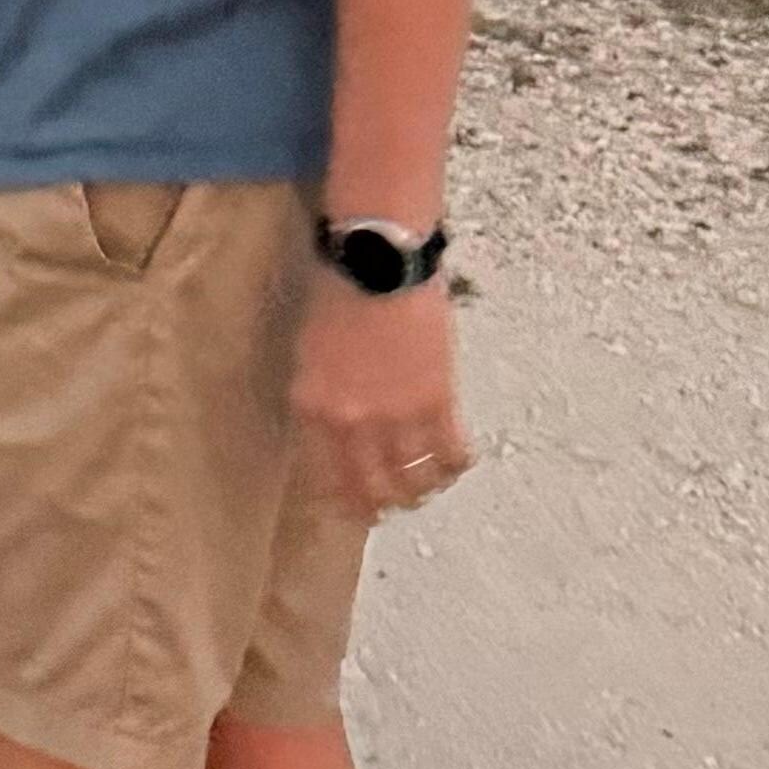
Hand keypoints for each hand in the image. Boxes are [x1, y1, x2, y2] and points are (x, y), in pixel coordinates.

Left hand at [293, 275, 470, 518]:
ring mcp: (397, 415)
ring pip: (415, 481)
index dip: (344, 503)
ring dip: (422, 491)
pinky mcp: (438, 400)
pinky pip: (450, 452)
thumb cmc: (339, 292)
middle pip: (373, 490)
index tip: (354, 509)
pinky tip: (457, 461)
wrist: (377, 259)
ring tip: (426, 487)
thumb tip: (337, 433)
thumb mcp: (310, 353)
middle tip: (392, 509)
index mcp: (314, 409)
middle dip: (383, 508)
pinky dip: (455, 464)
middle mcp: (353, 422)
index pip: (328, 480)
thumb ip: (322, 398)